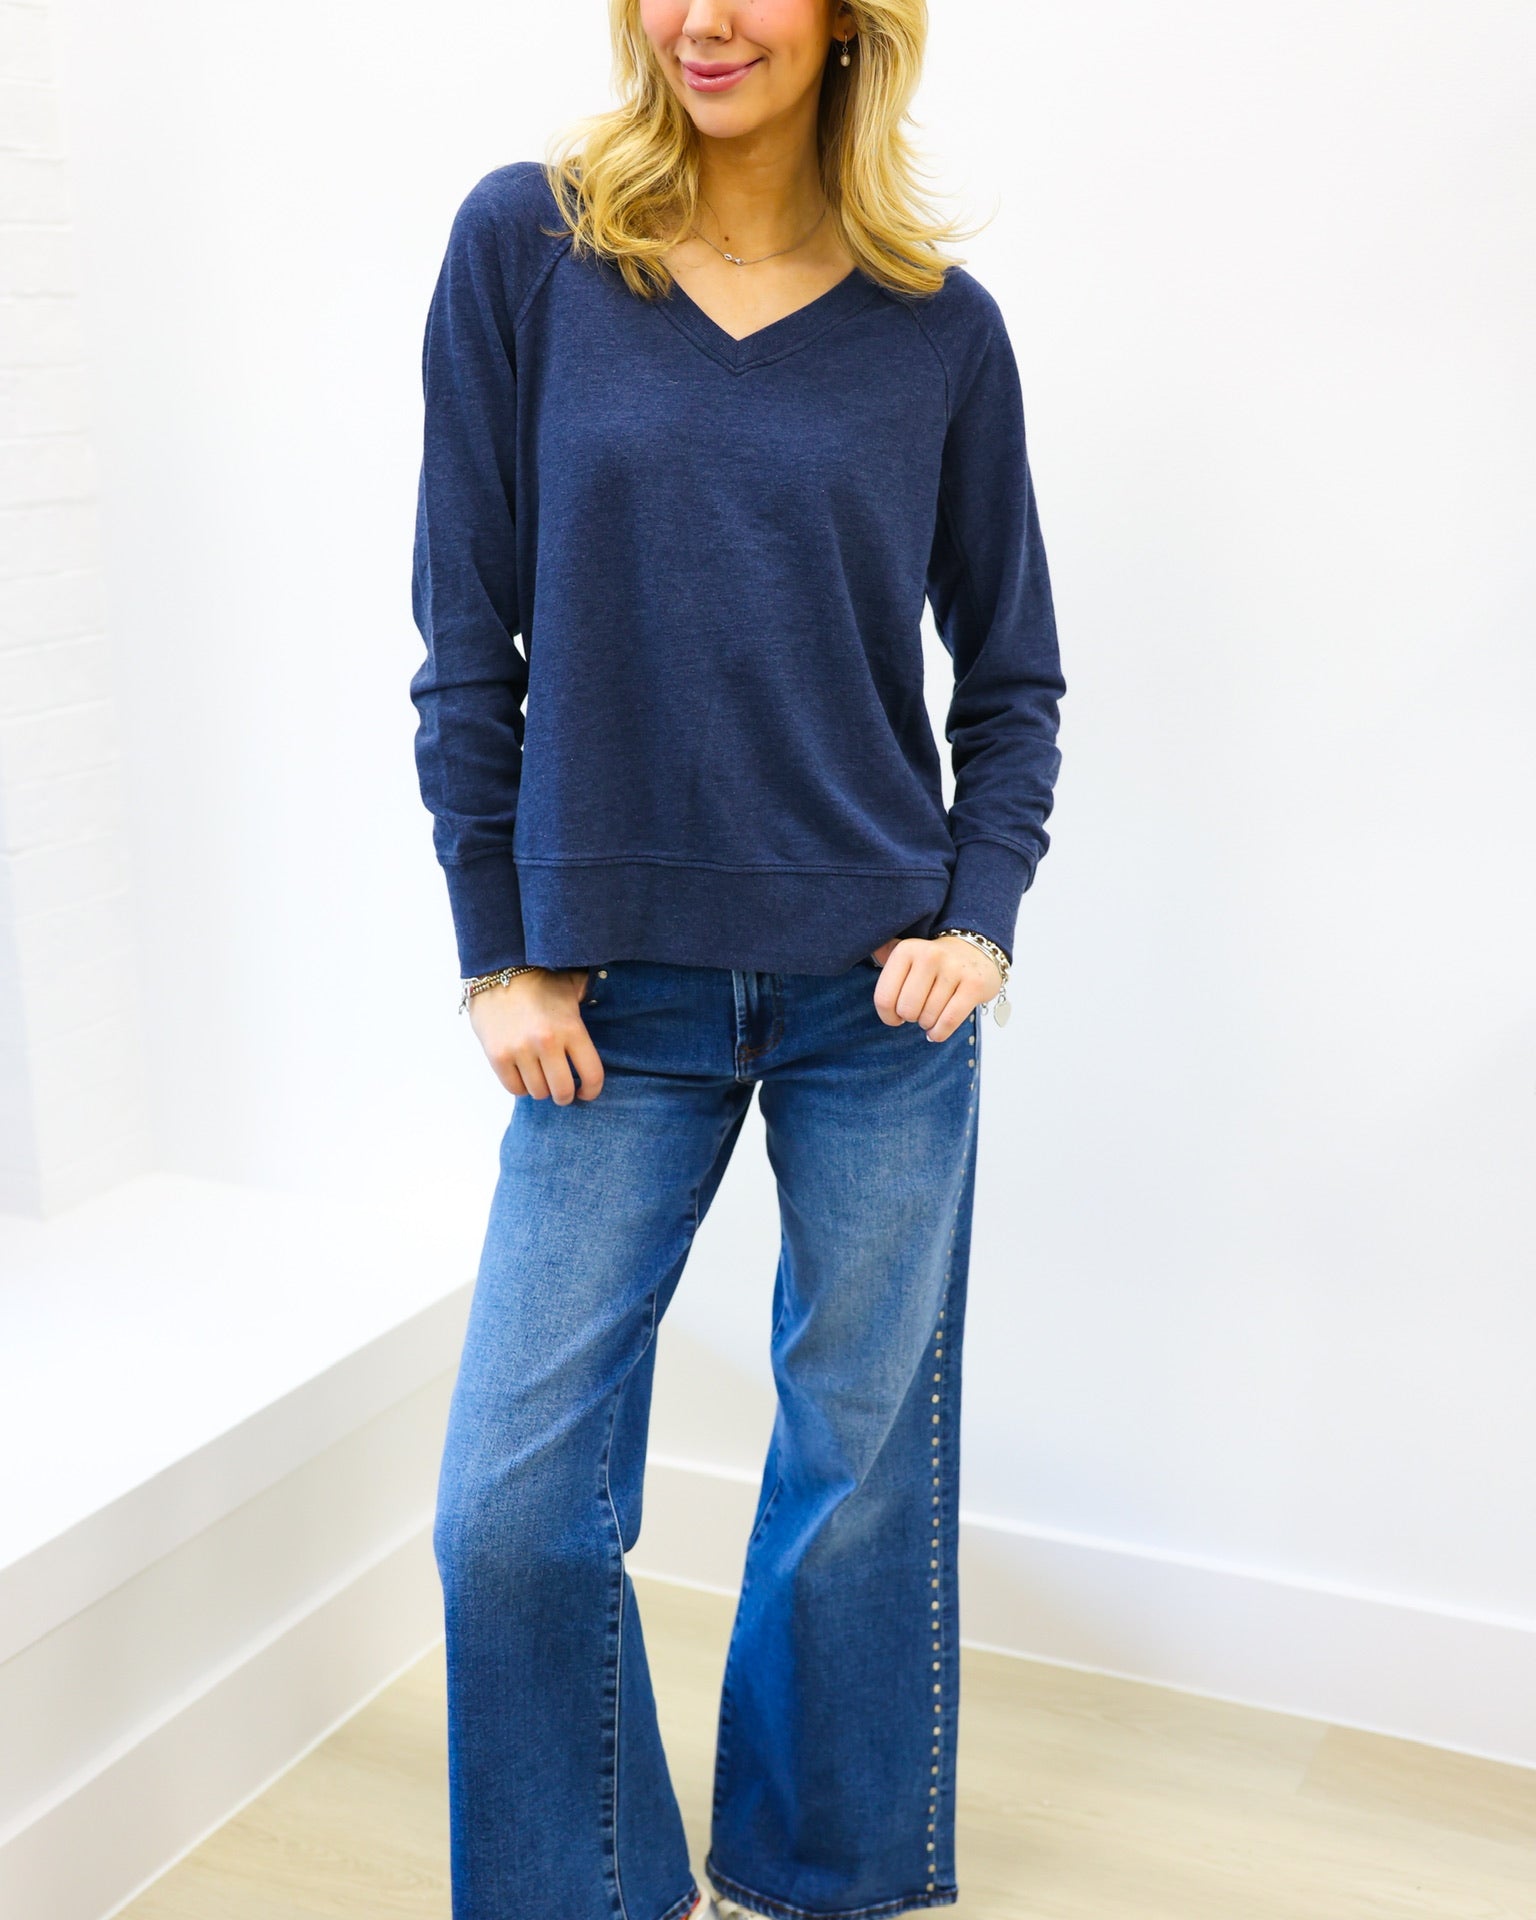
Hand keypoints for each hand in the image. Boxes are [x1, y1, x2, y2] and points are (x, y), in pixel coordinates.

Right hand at [466, 966, 604, 1103]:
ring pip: (538, 1092)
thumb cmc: (540, 983)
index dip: (592, 1090)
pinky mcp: (497, 1056)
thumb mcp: (572, 987)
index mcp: (571, 1028)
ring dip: (542, 1089)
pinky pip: (514, 1088)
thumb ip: (593, 997)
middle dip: (565, 1095)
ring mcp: (520, 1050)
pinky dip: (520, 1086)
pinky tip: (523, 1074)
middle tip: (563, 1090)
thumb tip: (623, 997)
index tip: (586, 1092)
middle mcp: (547, 1042)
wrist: (496, 972)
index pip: (592, 1074)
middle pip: (562, 1091)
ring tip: (541, 1077)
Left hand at [867, 936, 1002, 1042]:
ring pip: (928, 1018)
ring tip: (932, 1014)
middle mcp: (929, 956)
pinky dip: (940, 1033)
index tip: (895, 1016)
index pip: (884, 998)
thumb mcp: (908, 952)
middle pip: (906, 1010)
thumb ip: (885, 953)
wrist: (977, 950)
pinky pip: (949, 1021)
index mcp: (906, 950)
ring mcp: (954, 969)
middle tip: (918, 1011)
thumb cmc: (935, 961)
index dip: (887, 1016)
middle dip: (910, 1018)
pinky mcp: (974, 985)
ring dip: (927, 1024)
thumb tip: (873, 953)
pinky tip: (938, 1031)